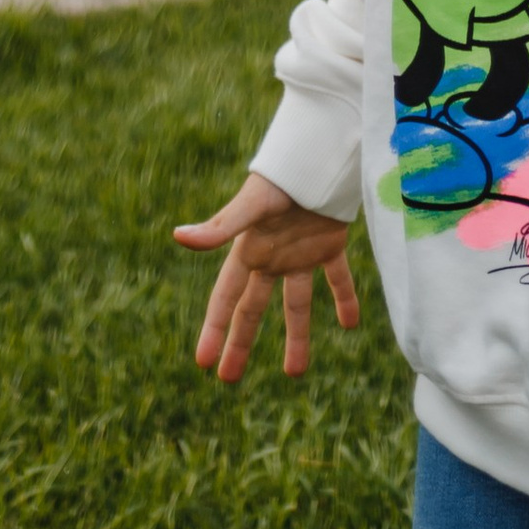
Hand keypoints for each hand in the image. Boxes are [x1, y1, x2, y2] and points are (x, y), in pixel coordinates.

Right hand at [174, 170, 360, 381]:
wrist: (322, 150)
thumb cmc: (282, 175)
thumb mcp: (251, 204)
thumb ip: (220, 225)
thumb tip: (178, 237)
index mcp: (249, 249)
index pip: (226, 298)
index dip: (214, 330)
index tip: (203, 364)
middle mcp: (272, 256)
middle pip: (252, 308)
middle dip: (240, 342)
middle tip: (227, 378)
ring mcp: (301, 252)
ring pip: (296, 303)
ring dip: (297, 336)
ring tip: (296, 373)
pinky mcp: (330, 243)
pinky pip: (337, 279)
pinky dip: (345, 300)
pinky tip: (350, 324)